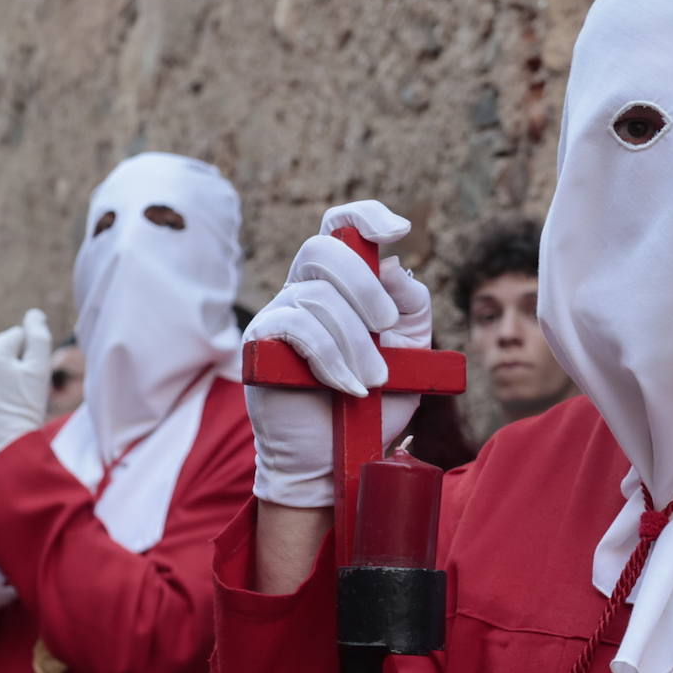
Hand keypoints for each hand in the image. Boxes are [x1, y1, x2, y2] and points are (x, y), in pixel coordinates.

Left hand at [0, 308, 51, 461]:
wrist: (8, 440)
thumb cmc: (26, 404)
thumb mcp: (40, 367)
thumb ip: (39, 334)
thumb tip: (34, 314)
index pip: (21, 334)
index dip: (33, 354)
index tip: (31, 377)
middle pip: (7, 342)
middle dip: (18, 357)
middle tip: (23, 385)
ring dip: (7, 364)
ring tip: (12, 389)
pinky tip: (3, 392)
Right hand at [247, 200, 430, 507]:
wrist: (339, 457)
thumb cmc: (375, 404)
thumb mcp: (413, 351)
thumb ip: (411, 306)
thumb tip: (393, 266)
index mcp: (342, 285)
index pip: (340, 226)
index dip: (365, 215)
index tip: (399, 229)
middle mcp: (305, 291)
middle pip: (324, 250)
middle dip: (365, 286)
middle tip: (388, 328)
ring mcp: (278, 314)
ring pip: (318, 298)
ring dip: (356, 344)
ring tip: (372, 383)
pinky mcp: (260, 343)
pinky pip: (297, 327)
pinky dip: (332, 358)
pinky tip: (348, 388)